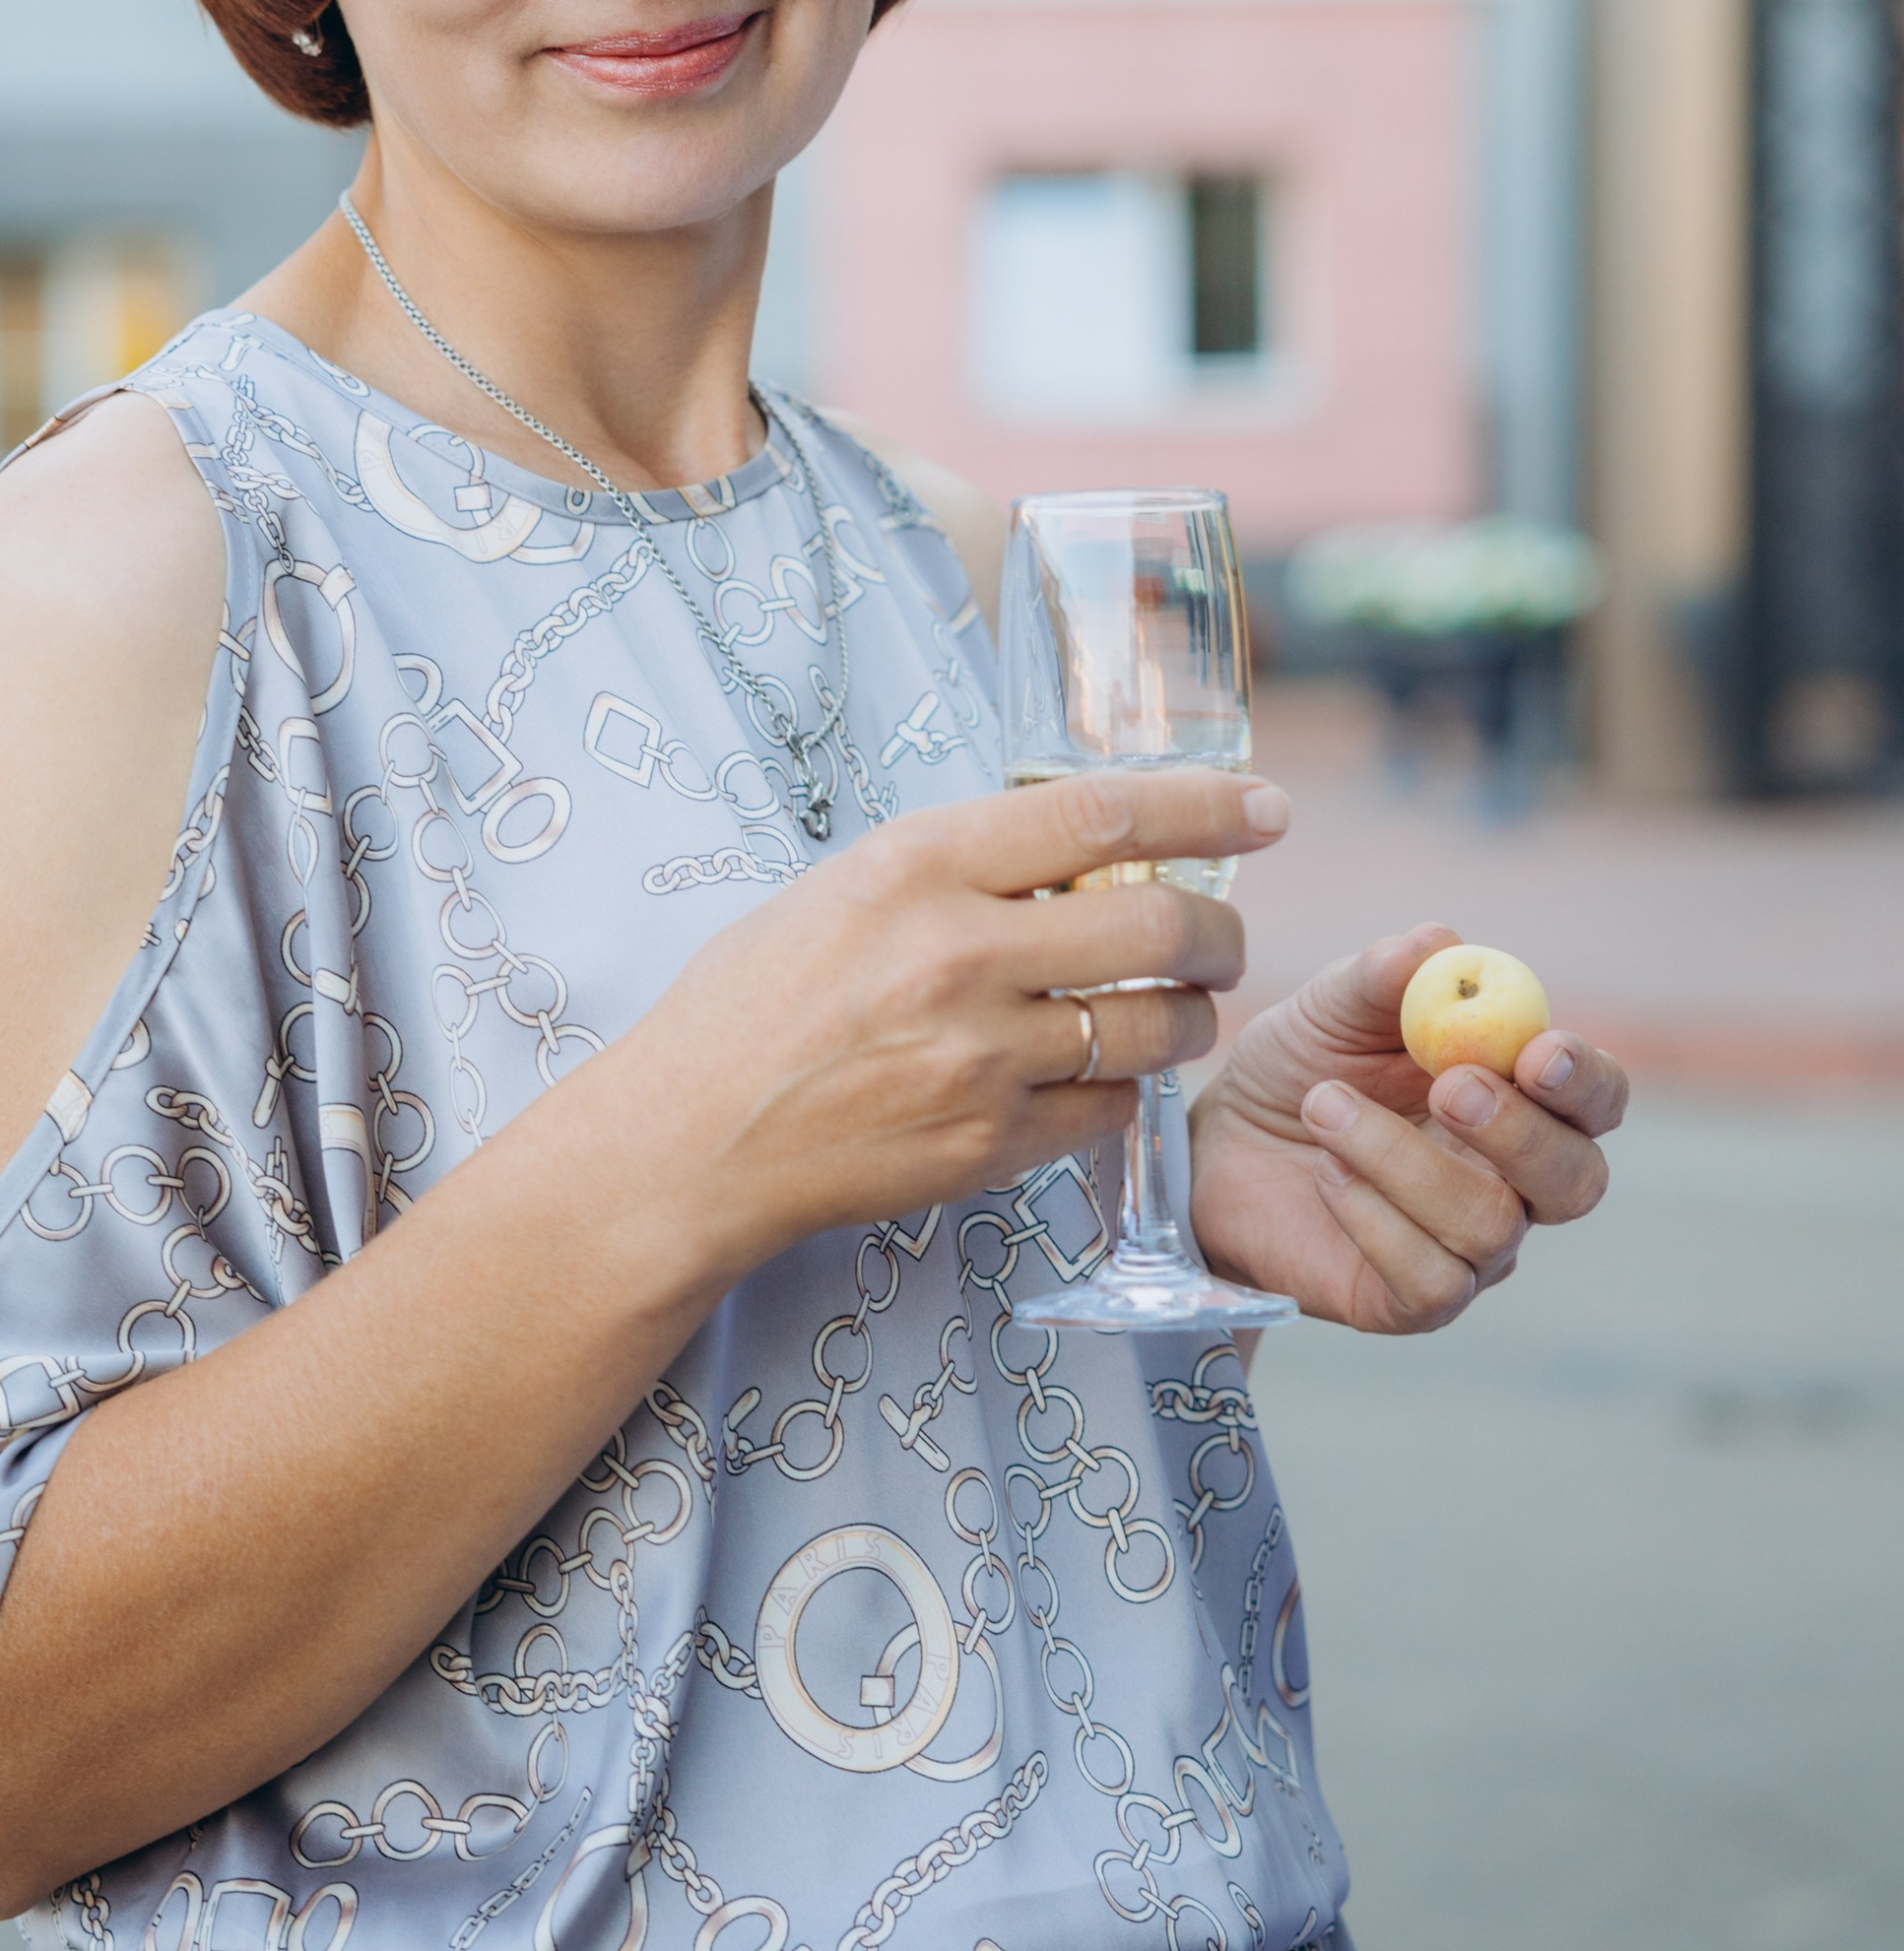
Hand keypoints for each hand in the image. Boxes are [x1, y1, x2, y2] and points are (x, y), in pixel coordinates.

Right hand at [622, 769, 1289, 1277]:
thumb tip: (1072, 844)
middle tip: (1225, 936)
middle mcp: (957, 955)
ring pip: (1154, 1028)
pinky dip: (1126, 1090)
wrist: (689, 1141)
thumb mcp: (840, 888)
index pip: (1101, 814)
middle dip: (1222, 930)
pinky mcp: (988, 1144)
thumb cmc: (750, 1003)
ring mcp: (980, 1058)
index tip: (1262, 807)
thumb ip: (953, 867)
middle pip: (1159, 927)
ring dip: (1191, 1016)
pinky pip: (1111, 1109)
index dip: (1204, 806)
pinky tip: (1100, 1076)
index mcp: (915, 866)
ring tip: (1179, 1010)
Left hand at [1188, 922, 1627, 1334]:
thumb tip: (1442, 943)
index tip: (1540, 1053)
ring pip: (1491, 1225)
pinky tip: (1326, 1175)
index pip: (1596, 1099)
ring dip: (1401, 1158)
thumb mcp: (1330, 1009)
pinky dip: (1374, 1218)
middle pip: (1577, 1180)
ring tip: (1322, 1107)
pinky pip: (1434, 1280)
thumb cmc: (1300, 1068)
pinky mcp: (1414, 1300)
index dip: (1586, 1081)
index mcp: (1517, 1096)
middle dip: (1519, 1132)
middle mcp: (1513, 1179)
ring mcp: (1471, 1248)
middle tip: (1448, 1087)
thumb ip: (1386, 977)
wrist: (1218, 1147)